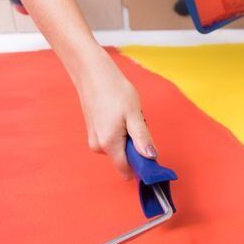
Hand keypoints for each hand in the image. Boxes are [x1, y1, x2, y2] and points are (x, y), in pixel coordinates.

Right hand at [75, 50, 156, 178]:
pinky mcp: (93, 133)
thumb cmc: (114, 90)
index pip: (127, 170)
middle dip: (134, 146)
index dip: (141, 164)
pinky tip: (117, 115)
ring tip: (125, 116)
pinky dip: (118, 132)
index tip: (148, 149)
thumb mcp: (134, 114)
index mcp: (109, 144)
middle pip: (124, 158)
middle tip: (135, 122)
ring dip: (126, 137)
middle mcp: (98, 146)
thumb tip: (151, 157)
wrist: (92, 73)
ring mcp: (94, 140)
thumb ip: (142, 138)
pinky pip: (111, 140)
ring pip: (118, 148)